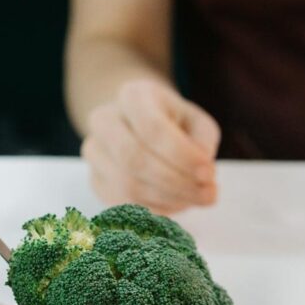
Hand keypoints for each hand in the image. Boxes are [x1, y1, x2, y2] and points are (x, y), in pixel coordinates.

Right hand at [81, 79, 219, 213]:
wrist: (137, 124)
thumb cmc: (172, 121)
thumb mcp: (196, 120)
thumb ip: (203, 142)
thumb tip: (201, 176)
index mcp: (132, 96)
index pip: (152, 129)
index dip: (182, 156)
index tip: (210, 174)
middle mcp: (103, 121)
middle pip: (133, 159)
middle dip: (175, 182)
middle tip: (207, 195)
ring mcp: (94, 152)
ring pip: (126, 185)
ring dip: (167, 199)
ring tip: (196, 199)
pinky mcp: (94, 179)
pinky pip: (121, 202)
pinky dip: (153, 209)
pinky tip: (176, 203)